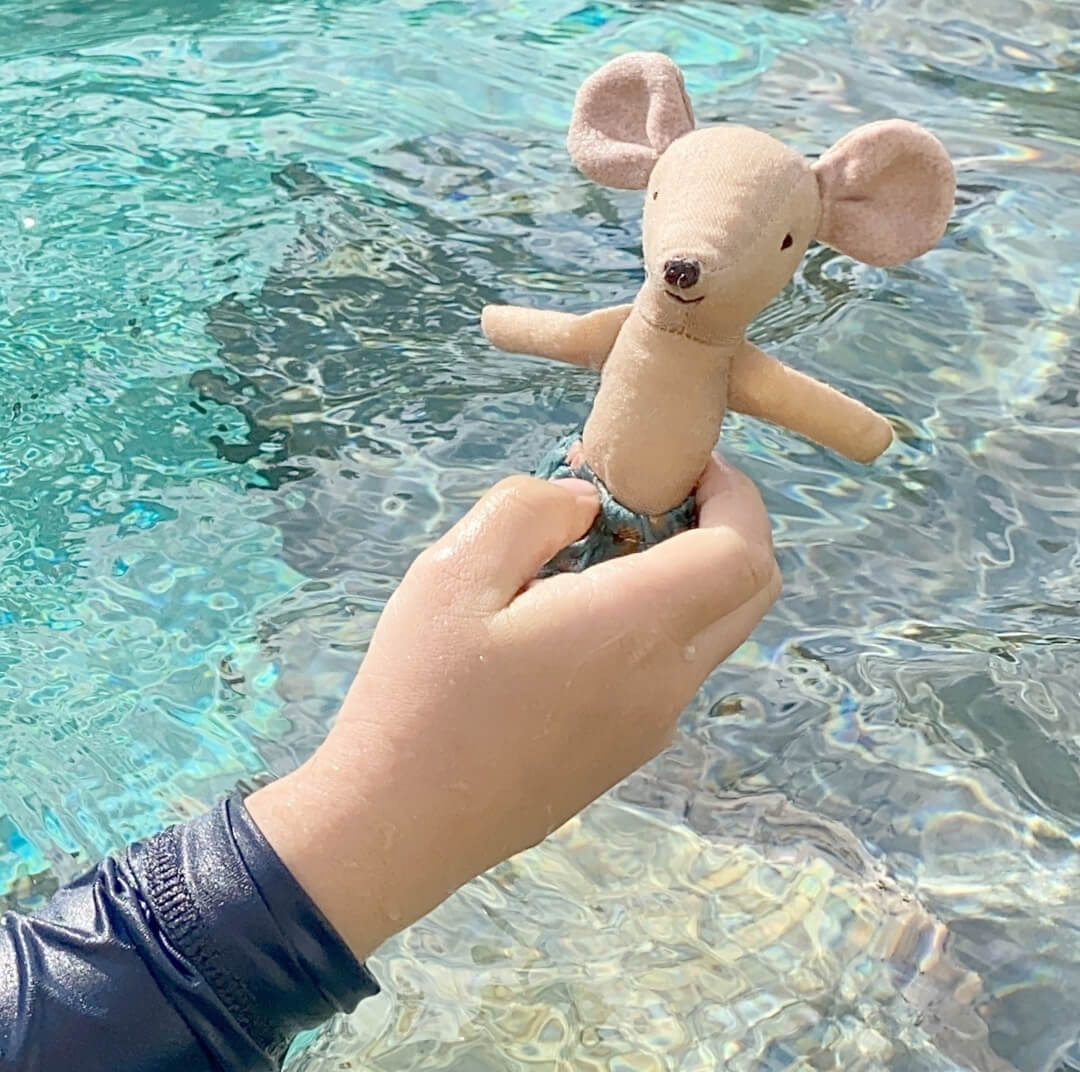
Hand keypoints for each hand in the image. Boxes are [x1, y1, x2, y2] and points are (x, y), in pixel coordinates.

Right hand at [247, 457, 779, 959]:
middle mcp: (668, 681)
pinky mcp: (629, 752)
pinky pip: (676, 669)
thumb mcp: (454, 572)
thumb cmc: (419, 692)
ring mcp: (654, 726)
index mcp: (634, 628)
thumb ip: (531, 511)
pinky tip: (576, 617)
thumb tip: (587, 504)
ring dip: (689, 575)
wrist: (398, 825)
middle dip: (727, 527)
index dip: (734, 493)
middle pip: (751, 590)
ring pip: (716, 631)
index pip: (744, 550)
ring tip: (597, 551)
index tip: (683, 462)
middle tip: (652, 495)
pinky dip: (660, 621)